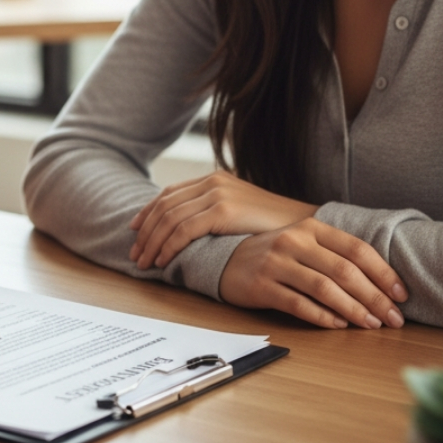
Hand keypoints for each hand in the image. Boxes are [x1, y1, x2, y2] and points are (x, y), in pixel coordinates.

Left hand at [128, 171, 316, 269]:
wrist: (307, 224)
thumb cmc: (273, 226)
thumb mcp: (240, 212)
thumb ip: (215, 213)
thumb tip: (187, 229)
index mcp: (213, 180)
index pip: (169, 194)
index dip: (148, 212)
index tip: (135, 230)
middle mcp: (211, 182)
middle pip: (164, 206)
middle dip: (145, 231)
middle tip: (135, 253)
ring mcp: (217, 194)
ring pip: (169, 219)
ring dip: (152, 242)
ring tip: (144, 262)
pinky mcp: (223, 210)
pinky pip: (184, 230)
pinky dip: (168, 246)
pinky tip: (163, 260)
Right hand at [218, 219, 407, 329]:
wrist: (227, 260)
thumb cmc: (276, 255)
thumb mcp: (304, 243)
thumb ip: (335, 254)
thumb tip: (382, 283)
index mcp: (309, 227)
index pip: (355, 248)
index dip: (383, 272)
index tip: (402, 295)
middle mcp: (293, 241)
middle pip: (344, 270)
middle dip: (375, 297)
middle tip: (394, 318)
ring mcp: (275, 262)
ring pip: (324, 288)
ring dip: (353, 309)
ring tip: (372, 324)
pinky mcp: (261, 285)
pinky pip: (298, 304)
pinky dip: (323, 317)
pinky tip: (339, 325)